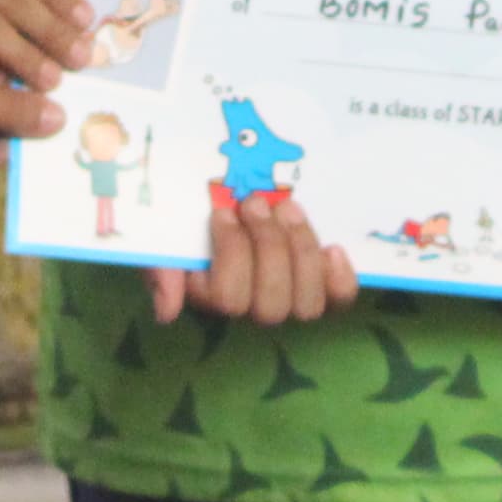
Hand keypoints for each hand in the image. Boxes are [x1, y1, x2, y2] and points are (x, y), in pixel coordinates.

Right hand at [144, 200, 353, 325]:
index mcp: (212, 297)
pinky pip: (339, 300)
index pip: (229, 300)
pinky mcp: (320, 284)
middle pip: (272, 306)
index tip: (221, 210)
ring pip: (307, 305)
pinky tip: (332, 248)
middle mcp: (252, 307)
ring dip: (301, 252)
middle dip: (269, 248)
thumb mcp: (163, 236)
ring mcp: (289, 297)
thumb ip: (161, 271)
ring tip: (288, 208)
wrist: (222, 189)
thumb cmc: (188, 214)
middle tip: (256, 203)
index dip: (232, 253)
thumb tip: (167, 312)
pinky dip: (340, 278)